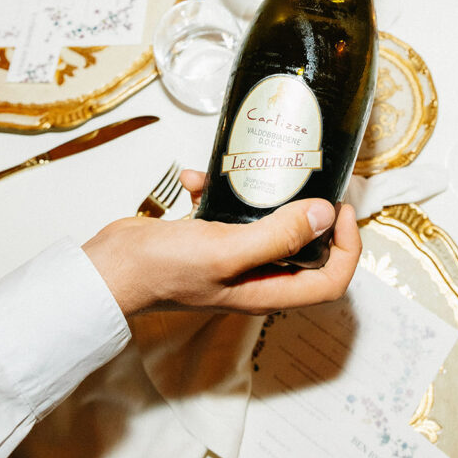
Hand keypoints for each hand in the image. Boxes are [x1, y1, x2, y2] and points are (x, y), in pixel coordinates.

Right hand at [83, 170, 360, 316]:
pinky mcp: (209, 240)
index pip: (330, 280)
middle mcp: (256, 277)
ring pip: (269, 226)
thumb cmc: (163, 271)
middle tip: (312, 176)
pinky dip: (216, 191)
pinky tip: (197, 179)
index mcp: (267, 289)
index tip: (340, 209)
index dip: (347, 248)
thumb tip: (323, 215)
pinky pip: (228, 212)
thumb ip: (277, 235)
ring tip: (254, 168)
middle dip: (313, 213)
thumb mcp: (226, 250)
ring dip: (264, 196)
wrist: (110, 269)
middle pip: (306, 250)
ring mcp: (232, 259)